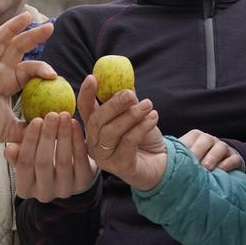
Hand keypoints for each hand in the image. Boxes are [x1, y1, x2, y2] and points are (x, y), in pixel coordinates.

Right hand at [0, 11, 53, 151]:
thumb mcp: (10, 130)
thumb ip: (28, 128)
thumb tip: (51, 130)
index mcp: (8, 82)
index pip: (29, 68)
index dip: (42, 68)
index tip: (54, 75)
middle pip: (18, 47)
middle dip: (34, 36)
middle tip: (50, 26)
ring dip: (12, 27)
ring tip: (27, 16)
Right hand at [4, 112, 96, 201]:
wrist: (71, 171)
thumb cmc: (44, 160)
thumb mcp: (27, 157)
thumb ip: (18, 153)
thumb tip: (10, 149)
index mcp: (25, 189)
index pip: (24, 164)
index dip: (30, 142)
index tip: (36, 121)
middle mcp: (44, 194)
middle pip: (43, 163)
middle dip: (47, 136)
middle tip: (51, 115)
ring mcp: (65, 190)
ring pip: (62, 161)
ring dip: (64, 135)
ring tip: (64, 116)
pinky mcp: (83, 183)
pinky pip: (80, 159)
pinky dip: (77, 139)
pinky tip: (75, 124)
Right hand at [77, 74, 166, 190]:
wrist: (160, 162)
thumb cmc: (143, 137)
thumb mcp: (135, 115)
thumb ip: (127, 100)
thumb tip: (124, 80)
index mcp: (95, 128)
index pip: (85, 109)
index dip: (86, 94)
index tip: (92, 78)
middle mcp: (95, 143)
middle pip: (96, 121)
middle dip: (113, 105)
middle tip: (130, 94)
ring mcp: (105, 157)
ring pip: (111, 132)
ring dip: (131, 115)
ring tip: (148, 105)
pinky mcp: (120, 166)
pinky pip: (128, 142)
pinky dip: (141, 127)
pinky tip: (153, 118)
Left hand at [179, 129, 243, 171]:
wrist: (223, 167)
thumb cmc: (197, 163)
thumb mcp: (186, 157)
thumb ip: (174, 156)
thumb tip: (150, 158)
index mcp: (196, 138)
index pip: (192, 136)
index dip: (186, 146)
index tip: (178, 158)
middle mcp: (209, 141)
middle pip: (205, 140)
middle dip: (197, 152)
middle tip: (191, 164)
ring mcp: (223, 148)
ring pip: (220, 147)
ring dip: (212, 157)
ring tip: (205, 168)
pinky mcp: (235, 158)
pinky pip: (233, 158)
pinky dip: (227, 164)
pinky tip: (221, 171)